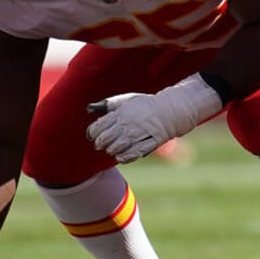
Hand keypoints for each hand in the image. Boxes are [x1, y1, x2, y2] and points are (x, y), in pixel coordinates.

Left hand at [86, 75, 222, 162]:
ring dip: (112, 151)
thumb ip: (107, 105)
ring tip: (113, 150)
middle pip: (105, 140)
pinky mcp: (149, 143)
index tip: (94, 136)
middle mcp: (128, 124)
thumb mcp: (126, 100)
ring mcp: (139, 134)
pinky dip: (124, 157)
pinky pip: (133, 154)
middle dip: (101, 144)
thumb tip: (89, 109)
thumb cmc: (145, 105)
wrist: (170, 110)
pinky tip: (121, 156)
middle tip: (102, 145)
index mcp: (121, 113)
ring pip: (117, 148)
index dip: (92, 134)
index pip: (97, 128)